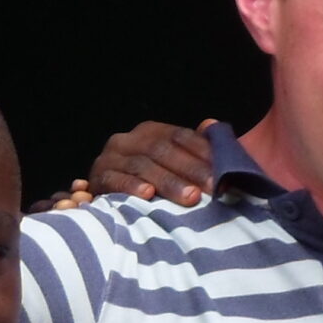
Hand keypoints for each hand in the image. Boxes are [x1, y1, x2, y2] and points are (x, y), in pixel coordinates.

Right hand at [87, 120, 217, 207]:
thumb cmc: (154, 181)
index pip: (181, 136)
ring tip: (191, 197)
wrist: (112, 198)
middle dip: (191, 170)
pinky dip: (131, 186)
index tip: (226, 171)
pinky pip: (114, 180)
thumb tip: (212, 125)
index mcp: (151, 131)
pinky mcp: (97, 177)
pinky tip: (148, 195)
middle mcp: (128, 139)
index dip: (203, 152)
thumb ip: (196, 147)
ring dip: (168, 182)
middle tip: (213, 188)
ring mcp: (110, 157)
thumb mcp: (176, 163)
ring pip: (142, 165)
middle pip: (162, 150)